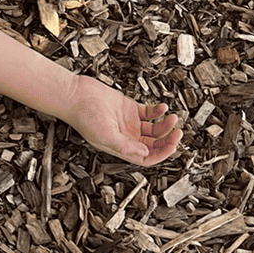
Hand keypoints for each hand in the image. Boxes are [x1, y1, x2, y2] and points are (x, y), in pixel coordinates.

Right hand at [65, 76, 181, 165]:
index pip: (146, 158)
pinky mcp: (129, 108)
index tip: (172, 146)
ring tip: (172, 118)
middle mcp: (127, 137)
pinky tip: (162, 107)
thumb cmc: (83, 116)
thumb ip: (125, 146)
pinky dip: (158, 110)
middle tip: (178, 133)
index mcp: (121, 147)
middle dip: (168, 140)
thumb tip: (145, 154)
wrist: (75, 95)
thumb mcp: (104, 135)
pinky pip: (149, 112)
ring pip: (154, 129)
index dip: (161, 155)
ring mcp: (129, 123)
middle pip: (154, 144)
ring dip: (166, 125)